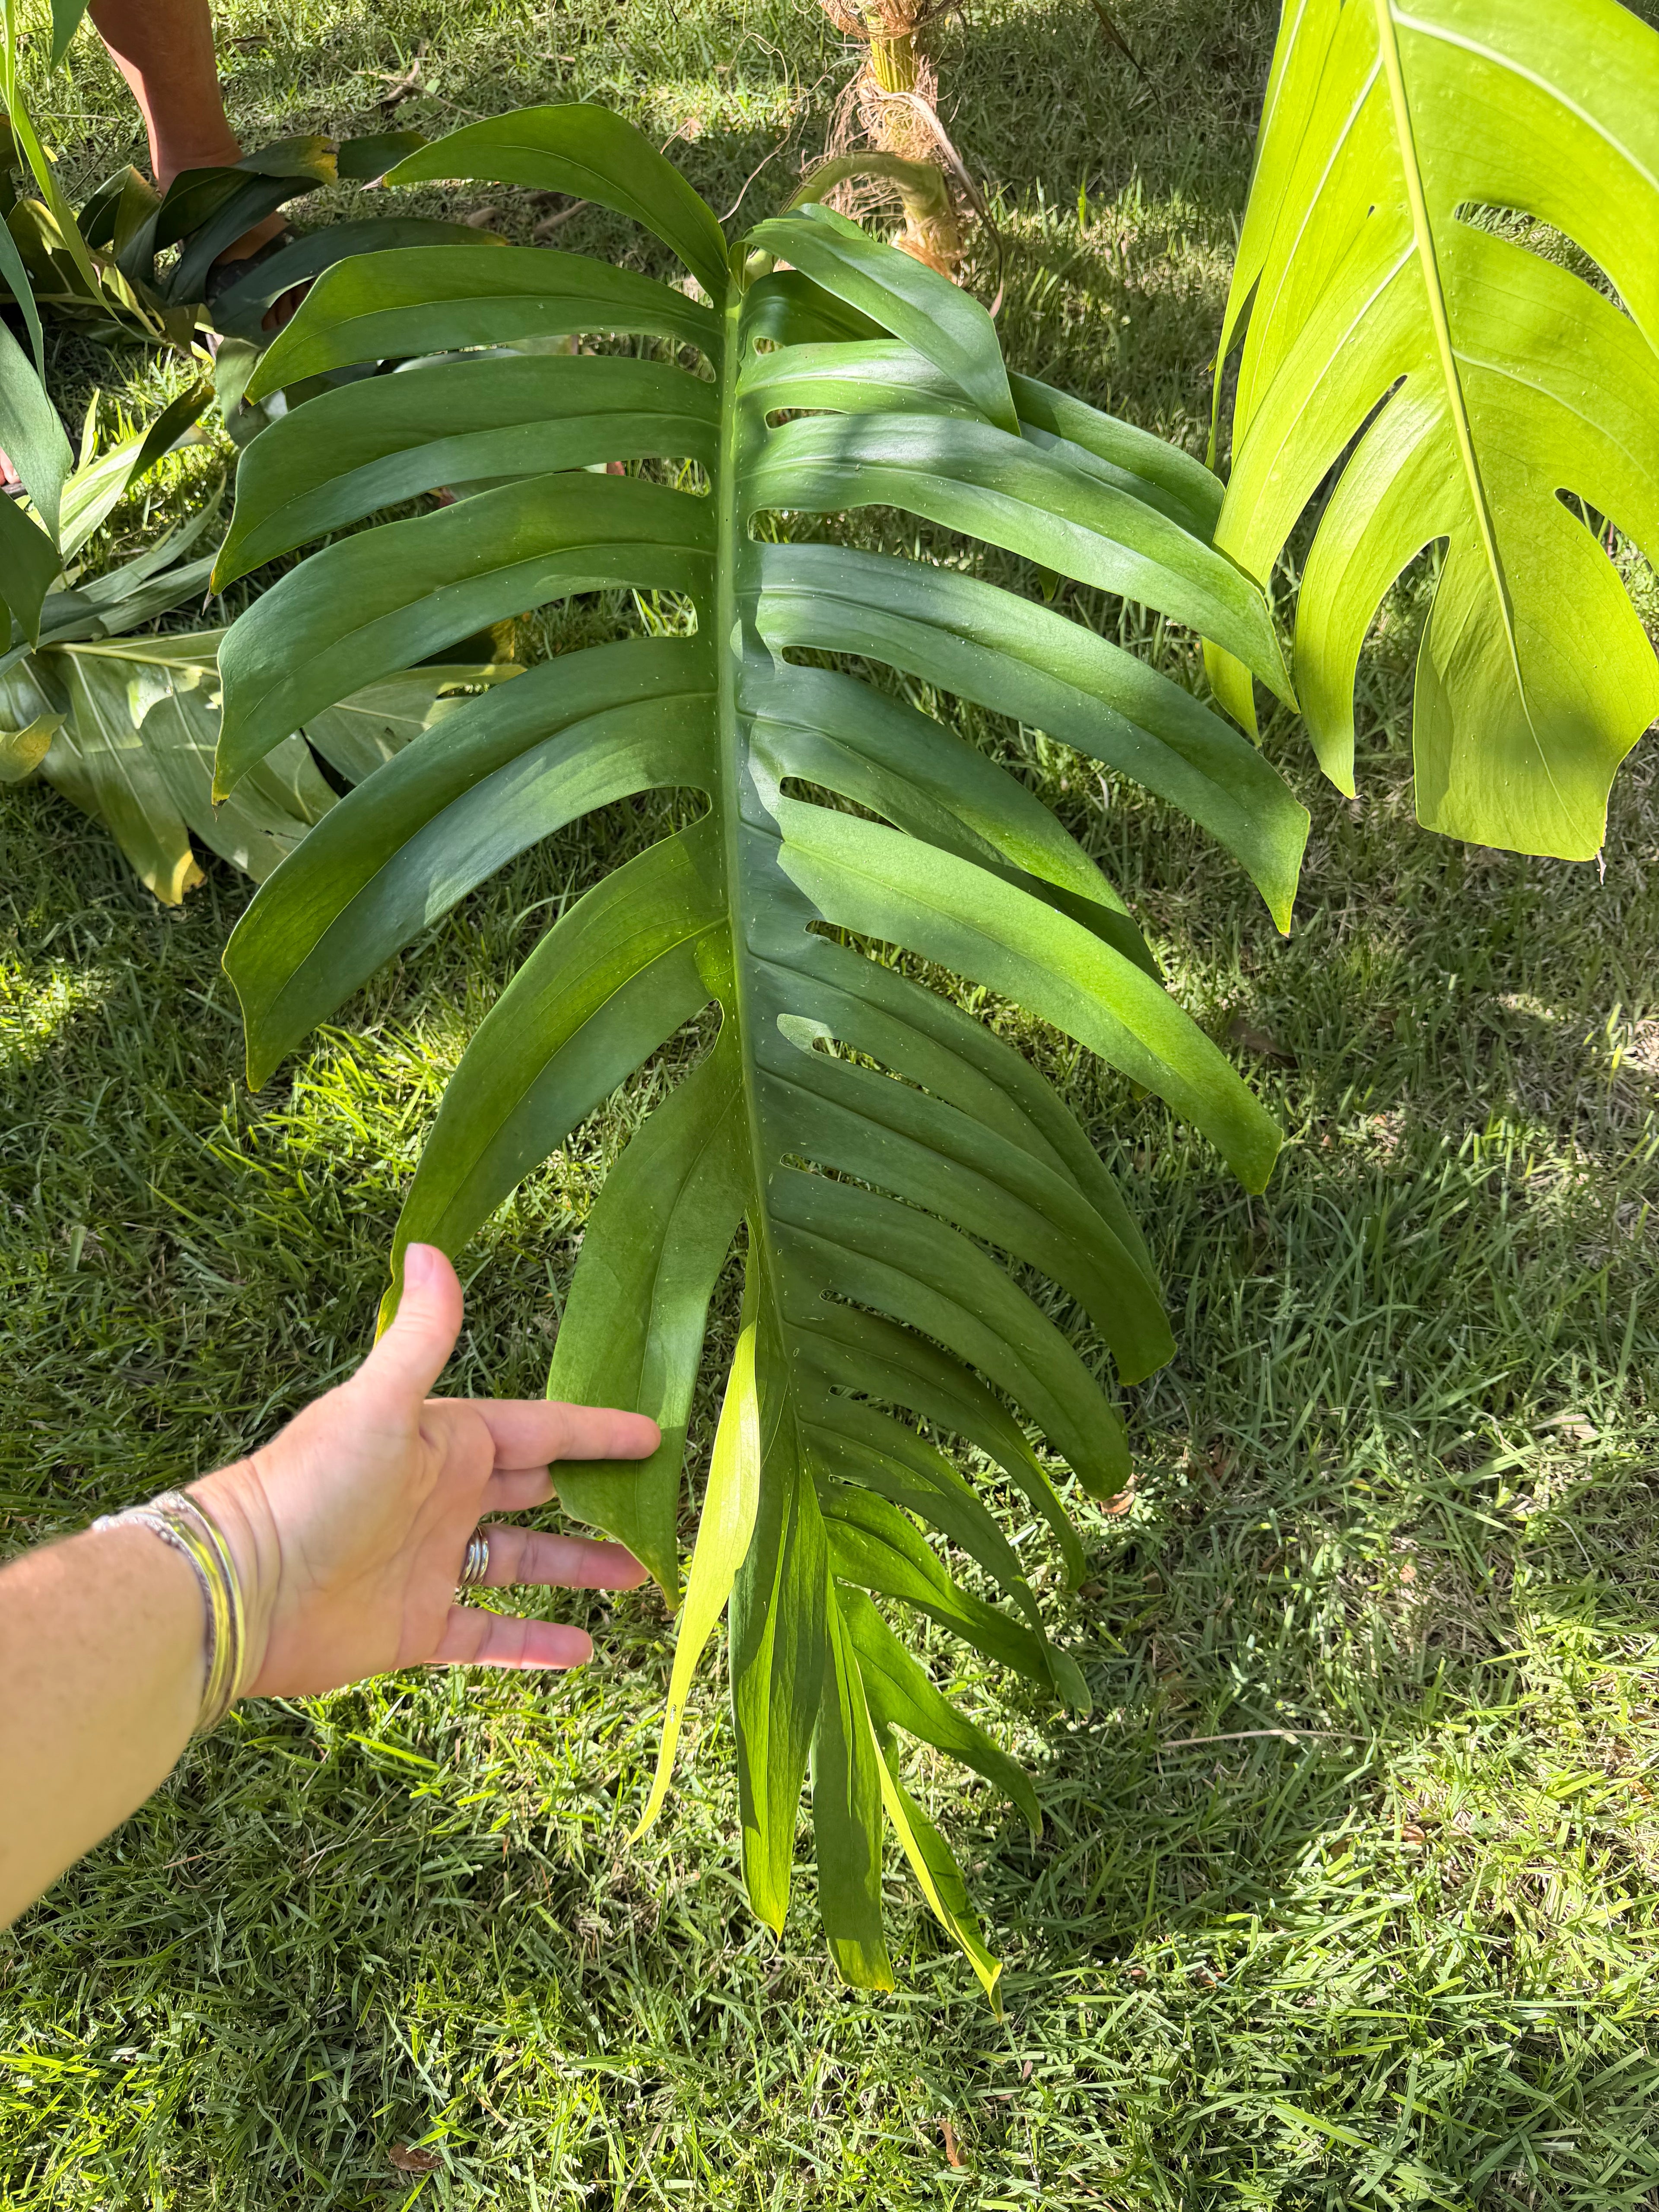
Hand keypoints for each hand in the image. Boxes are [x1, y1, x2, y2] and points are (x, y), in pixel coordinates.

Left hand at [191, 1244, 656, 1697]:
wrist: (244, 1587)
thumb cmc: (313, 1485)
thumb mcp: (378, 1403)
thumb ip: (422, 1335)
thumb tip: (429, 1247)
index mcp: (444, 1442)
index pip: (540, 1430)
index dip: (596, 1432)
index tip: (653, 1433)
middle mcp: (443, 1499)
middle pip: (538, 1493)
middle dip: (595, 1497)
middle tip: (657, 1508)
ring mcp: (433, 1564)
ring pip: (523, 1563)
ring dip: (578, 1569)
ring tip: (637, 1576)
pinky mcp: (418, 1627)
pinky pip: (490, 1635)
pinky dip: (535, 1643)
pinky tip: (584, 1650)